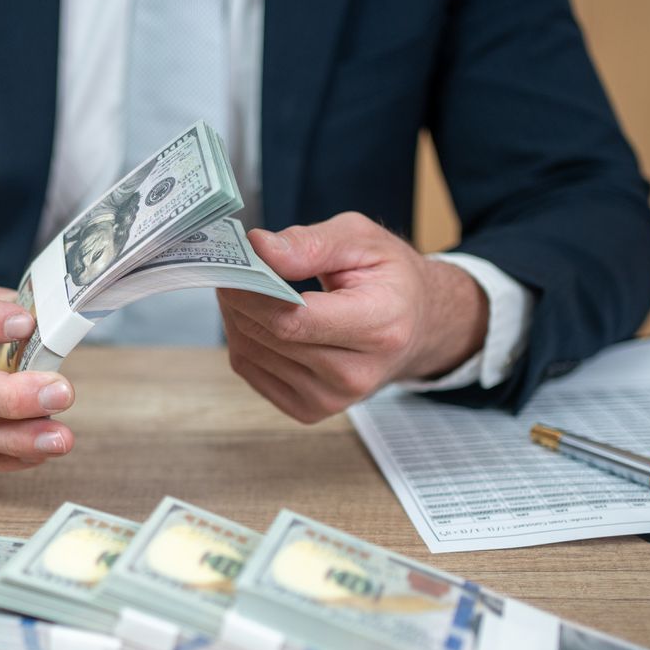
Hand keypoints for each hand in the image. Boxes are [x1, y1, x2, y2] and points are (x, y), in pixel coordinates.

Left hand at [219, 212, 488, 423]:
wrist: (416, 326)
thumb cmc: (389, 280)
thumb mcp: (362, 240)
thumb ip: (311, 244)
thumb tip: (260, 248)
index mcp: (379, 327)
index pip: (294, 319)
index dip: (252, 291)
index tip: (233, 263)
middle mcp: (356, 373)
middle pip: (269, 335)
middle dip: (239, 297)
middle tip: (232, 267)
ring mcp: (331, 399)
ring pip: (251, 353)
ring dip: (237, 317)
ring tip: (248, 288)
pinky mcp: (309, 410)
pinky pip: (251, 370)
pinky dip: (243, 339)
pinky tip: (258, 317)